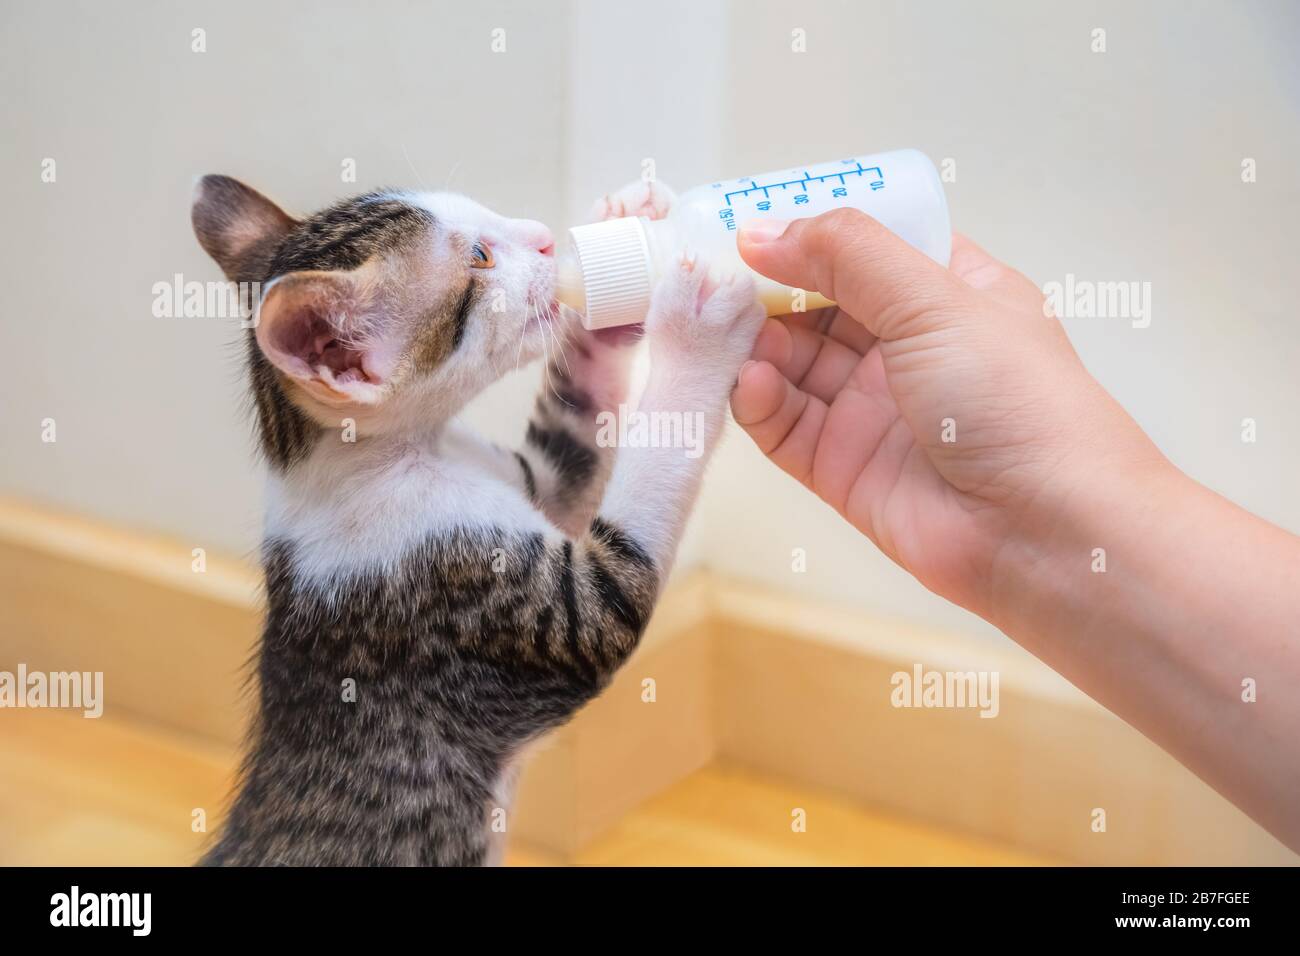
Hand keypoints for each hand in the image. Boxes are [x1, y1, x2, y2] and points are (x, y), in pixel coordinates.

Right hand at [729, 210, 1168, 620]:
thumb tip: (762, 230)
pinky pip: (784, 424)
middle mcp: (908, 347)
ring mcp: (873, 409)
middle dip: (766, 287)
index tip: (750, 218)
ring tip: (719, 329)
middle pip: (817, 303)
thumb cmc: (1015, 400)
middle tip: (709, 274)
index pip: (867, 246)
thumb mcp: (935, 299)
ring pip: (791, 363)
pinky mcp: (842, 467)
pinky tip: (748, 382)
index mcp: (948, 293)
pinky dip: (758, 400)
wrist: (1045, 534)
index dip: (811, 229)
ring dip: (754, 343)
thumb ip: (845, 255)